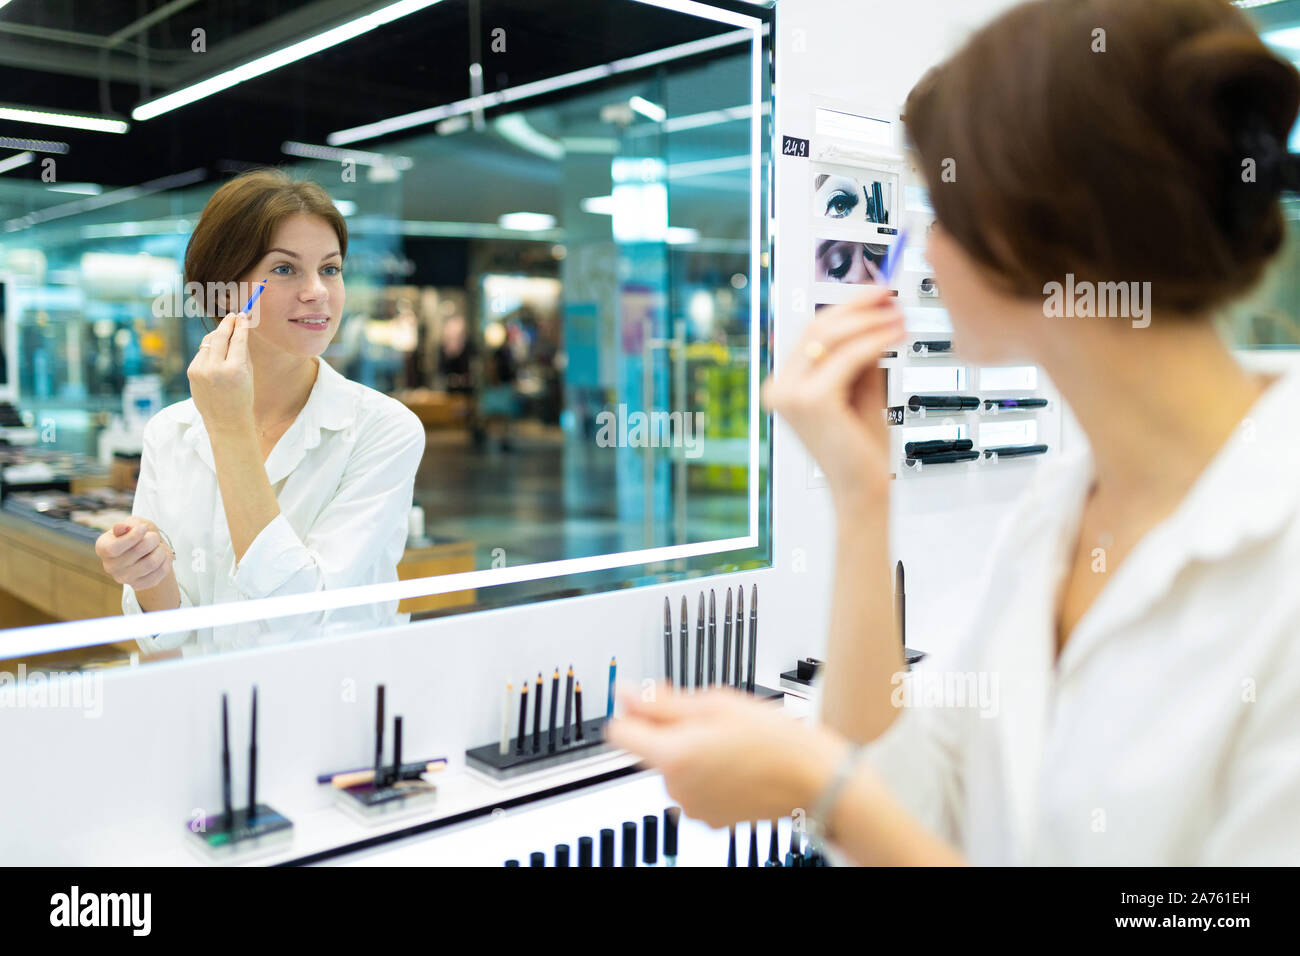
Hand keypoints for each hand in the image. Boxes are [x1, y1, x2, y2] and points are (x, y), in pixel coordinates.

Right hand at [95, 516, 174, 591]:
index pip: (114, 548)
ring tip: (159, 547)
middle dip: (152, 539)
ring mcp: (123, 578)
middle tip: (154, 537)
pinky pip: (160, 573)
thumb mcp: (134, 523)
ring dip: (161, 551)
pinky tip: (162, 557)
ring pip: (151, 563)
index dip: (133, 537)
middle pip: (138, 552)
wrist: (148, 551)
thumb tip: (120, 527)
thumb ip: (128, 525)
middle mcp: (109, 566)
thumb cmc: (138, 533)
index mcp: (103, 547)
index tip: (143, 528)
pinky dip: (166, 562)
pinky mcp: (138, 586)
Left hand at [188, 311, 253, 432]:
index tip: (243, 315)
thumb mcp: (248, 374)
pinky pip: (201, 353)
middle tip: (233, 316)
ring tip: (226, 335)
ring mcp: (200, 370)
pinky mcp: (191, 372)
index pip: (238, 339)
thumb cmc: (242, 397)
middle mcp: (215, 368)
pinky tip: (216, 357)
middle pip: (220, 336)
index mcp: (234, 370)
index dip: (241, 325)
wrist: (226, 421)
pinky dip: (209, 351)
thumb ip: (242, 352)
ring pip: (209, 342)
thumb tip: (238, 330)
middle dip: (227, 324)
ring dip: (218, 337)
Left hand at [606, 686, 851, 826]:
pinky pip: (692, 788)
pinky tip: (734, 764)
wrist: (813, 779)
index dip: (632, 712)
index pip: (619, 733)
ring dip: (689, 752)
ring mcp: (692, 807)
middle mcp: (676, 787)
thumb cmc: (773, 739)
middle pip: (649, 749)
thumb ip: (661, 702)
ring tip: (728, 741)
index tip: (648, 702)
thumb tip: (624, 693)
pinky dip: (705, 774)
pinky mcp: (708, 818)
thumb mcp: (715, 703)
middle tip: (709, 717)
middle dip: (668, 730)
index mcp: (673, 755)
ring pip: (672, 768)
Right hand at [760, 285, 903, 496]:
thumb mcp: (860, 389)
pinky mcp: (812, 400)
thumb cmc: (861, 449)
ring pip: (830, 336)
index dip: (846, 308)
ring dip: (870, 320)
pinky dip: (876, 340)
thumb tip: (874, 312)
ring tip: (898, 315)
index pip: (811, 333)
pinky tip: (896, 334)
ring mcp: (792, 395)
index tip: (876, 295)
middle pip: (817, 328)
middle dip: (857, 307)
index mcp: (785, 386)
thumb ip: (860, 354)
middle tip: (890, 297)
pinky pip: (848, 357)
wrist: (863, 489)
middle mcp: (781, 389)